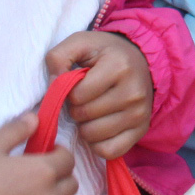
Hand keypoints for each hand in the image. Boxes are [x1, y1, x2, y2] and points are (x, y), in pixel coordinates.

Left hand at [43, 31, 152, 159]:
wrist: (140, 59)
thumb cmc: (104, 54)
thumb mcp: (80, 43)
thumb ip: (58, 57)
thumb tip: (53, 85)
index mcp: (120, 67)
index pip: (77, 95)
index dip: (70, 92)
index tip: (79, 83)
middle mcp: (134, 92)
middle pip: (84, 116)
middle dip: (77, 109)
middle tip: (86, 98)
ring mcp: (140, 114)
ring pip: (93, 135)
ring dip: (85, 126)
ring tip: (93, 111)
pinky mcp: (142, 131)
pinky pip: (108, 151)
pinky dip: (97, 144)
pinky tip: (100, 128)